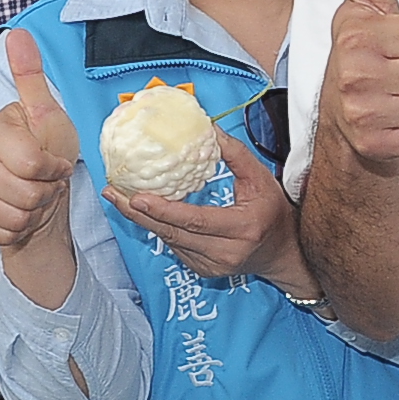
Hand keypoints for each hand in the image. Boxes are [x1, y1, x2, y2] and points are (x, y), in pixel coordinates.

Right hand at [0, 31, 80, 249]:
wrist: (37, 195)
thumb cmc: (46, 153)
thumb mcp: (48, 115)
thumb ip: (31, 77)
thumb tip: (18, 33)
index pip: (34, 166)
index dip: (54, 170)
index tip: (54, 163)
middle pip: (26, 195)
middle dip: (45, 194)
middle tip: (43, 183)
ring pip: (15, 218)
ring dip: (34, 213)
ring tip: (32, 197)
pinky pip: (0, 235)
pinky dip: (17, 230)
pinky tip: (17, 214)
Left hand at [119, 133, 312, 294]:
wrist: (284, 252)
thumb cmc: (273, 212)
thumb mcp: (261, 179)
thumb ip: (235, 154)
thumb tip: (208, 129)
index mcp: (242, 228)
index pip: (194, 220)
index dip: (163, 210)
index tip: (136, 196)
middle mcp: (225, 252)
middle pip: (172, 233)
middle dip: (139, 213)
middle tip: (114, 194)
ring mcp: (212, 265)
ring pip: (169, 240)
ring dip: (144, 220)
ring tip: (121, 199)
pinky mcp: (203, 270)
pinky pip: (175, 246)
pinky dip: (160, 228)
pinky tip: (146, 212)